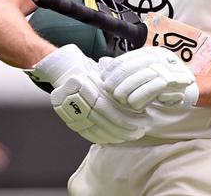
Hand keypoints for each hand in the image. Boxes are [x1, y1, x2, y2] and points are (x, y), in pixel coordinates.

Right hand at [30, 44, 145, 143]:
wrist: (70, 74)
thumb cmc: (95, 71)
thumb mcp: (106, 71)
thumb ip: (119, 84)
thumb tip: (138, 98)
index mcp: (81, 85)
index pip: (104, 106)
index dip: (123, 114)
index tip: (140, 117)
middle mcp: (72, 100)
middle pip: (101, 119)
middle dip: (123, 127)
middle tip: (140, 130)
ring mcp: (69, 113)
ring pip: (96, 129)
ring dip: (116, 135)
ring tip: (132, 135)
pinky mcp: (71, 122)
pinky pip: (89, 135)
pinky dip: (104, 138)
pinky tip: (117, 139)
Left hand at [100, 47, 197, 110]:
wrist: (187, 90)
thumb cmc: (162, 84)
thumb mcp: (142, 74)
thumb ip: (125, 68)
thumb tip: (103, 62)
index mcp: (151, 52)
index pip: (127, 58)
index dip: (113, 69)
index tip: (103, 80)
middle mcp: (161, 56)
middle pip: (133, 66)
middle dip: (118, 80)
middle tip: (109, 92)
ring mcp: (170, 67)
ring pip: (143, 76)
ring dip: (129, 90)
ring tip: (121, 100)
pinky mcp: (176, 80)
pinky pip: (155, 87)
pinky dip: (143, 96)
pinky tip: (136, 104)